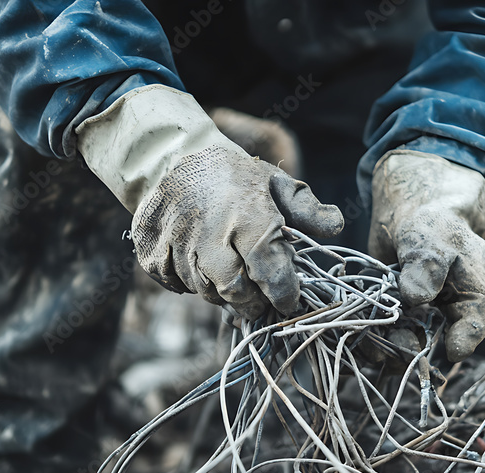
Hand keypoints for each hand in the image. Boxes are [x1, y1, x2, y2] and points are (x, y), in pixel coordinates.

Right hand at [77, 85, 342, 319]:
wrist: (173, 157)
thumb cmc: (234, 178)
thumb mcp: (275, 183)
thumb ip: (307, 208)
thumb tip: (335, 225)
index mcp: (246, 215)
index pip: (269, 269)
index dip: (283, 292)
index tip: (290, 301)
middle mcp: (208, 231)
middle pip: (234, 290)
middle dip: (252, 303)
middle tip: (261, 299)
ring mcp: (175, 242)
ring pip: (203, 290)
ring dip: (221, 293)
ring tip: (232, 276)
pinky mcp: (150, 251)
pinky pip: (174, 284)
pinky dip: (189, 283)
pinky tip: (200, 265)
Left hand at [368, 150, 484, 361]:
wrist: (406, 214)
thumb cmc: (431, 222)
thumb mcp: (432, 237)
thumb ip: (427, 265)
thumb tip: (416, 296)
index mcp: (469, 292)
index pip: (476, 319)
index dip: (467, 338)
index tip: (452, 351)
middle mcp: (444, 311)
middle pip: (432, 341)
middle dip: (412, 349)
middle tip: (393, 347)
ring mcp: (417, 316)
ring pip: (405, 342)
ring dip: (385, 345)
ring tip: (368, 341)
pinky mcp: (390, 314)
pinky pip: (381, 333)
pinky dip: (366, 334)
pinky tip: (353, 332)